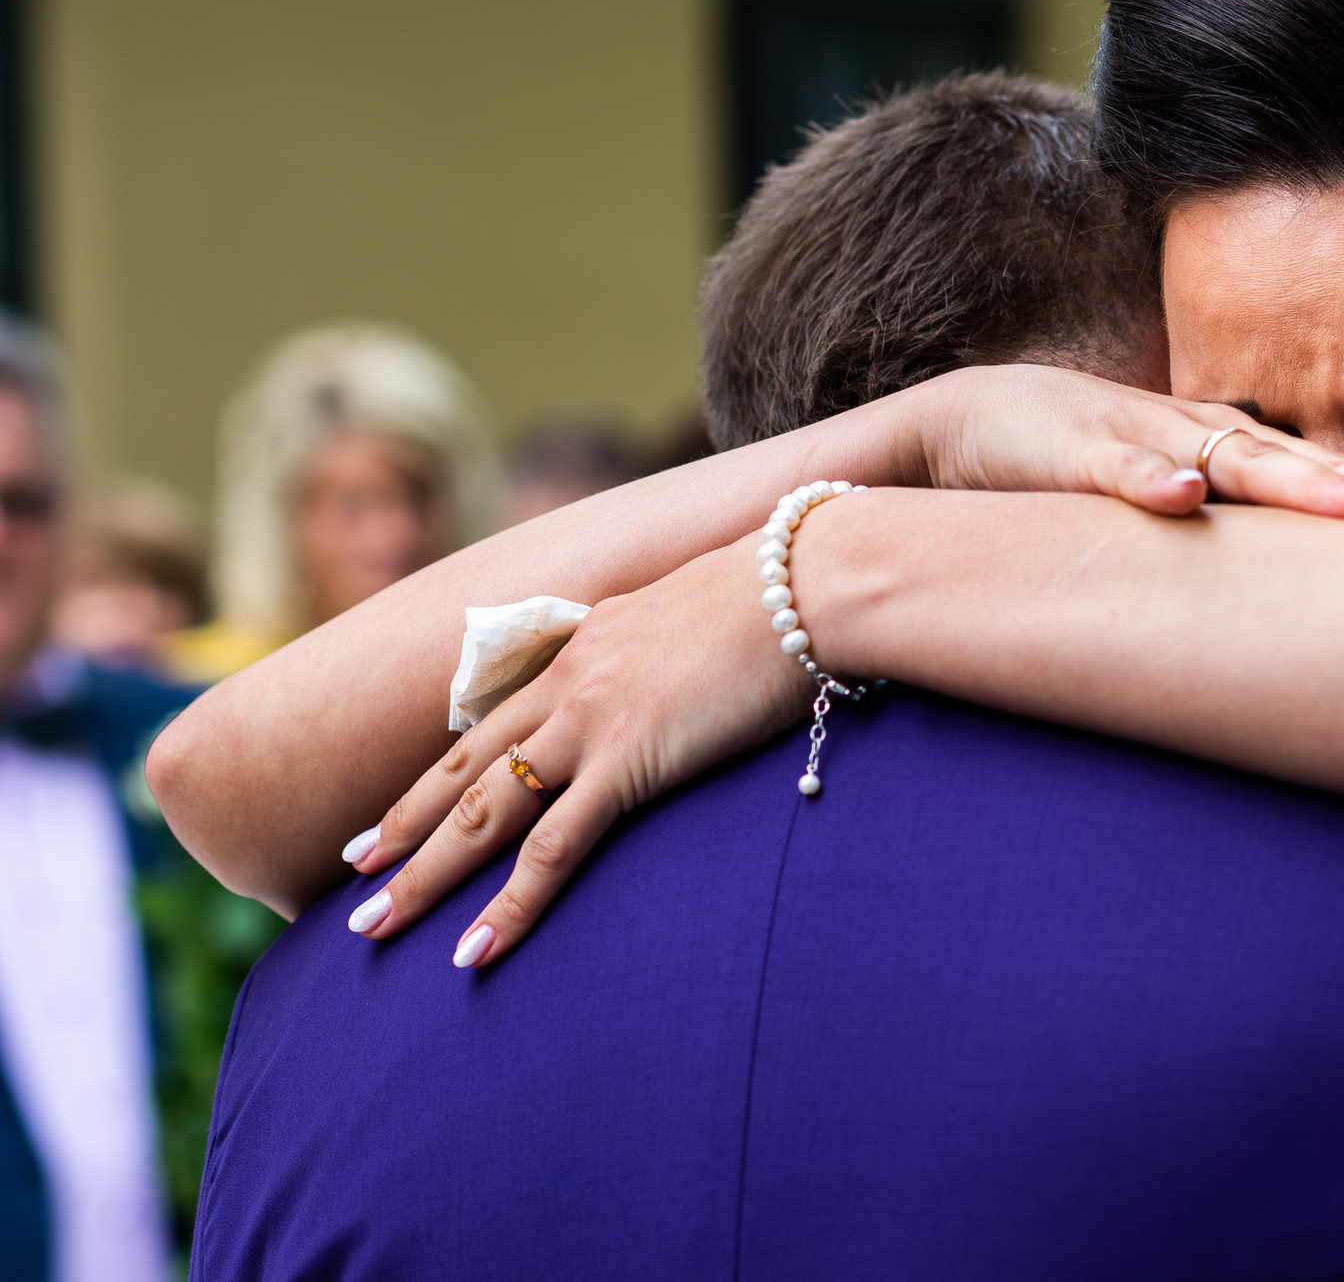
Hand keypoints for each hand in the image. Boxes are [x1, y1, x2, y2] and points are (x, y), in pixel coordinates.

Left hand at [342, 534, 797, 968]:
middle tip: (350, 873)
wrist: (804, 585)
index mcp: (582, 648)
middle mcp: (568, 683)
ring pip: (484, 813)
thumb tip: (676, 673)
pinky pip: (554, 847)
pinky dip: (509, 904)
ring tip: (374, 926)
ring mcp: (591, 721)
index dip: (436, 776)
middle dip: (401, 829)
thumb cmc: (777, 598)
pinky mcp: (629, 759)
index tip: (392, 816)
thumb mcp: (695, 613)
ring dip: (425, 875)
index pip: (489, 724)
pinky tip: (475, 948)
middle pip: (463, 771)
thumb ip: (663, 649)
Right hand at [901, 365, 1343, 527]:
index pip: (1338, 485)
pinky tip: (1183, 502)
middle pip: (1315, 471)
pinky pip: (1119, 469)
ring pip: (1235, 462)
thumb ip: (1237, 559)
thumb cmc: (1090, 480)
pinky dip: (1151, 484)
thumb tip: (1314, 630)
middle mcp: (1209, 441)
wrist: (968, 424)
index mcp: (1238, 460)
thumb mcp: (1174, 522)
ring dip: (1299, 484)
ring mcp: (1146, 439)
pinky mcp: (1073, 450)